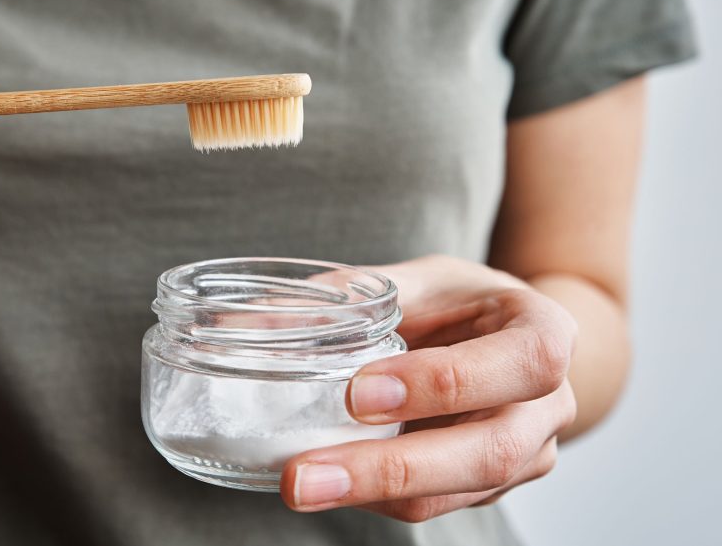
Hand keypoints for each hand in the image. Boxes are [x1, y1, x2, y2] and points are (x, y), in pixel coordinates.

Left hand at [280, 255, 577, 521]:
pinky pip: (431, 505)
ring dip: (372, 495)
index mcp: (546, 335)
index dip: (443, 383)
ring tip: (299, 486)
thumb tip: (237, 326)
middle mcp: (547, 406)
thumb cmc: (462, 304)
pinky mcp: (484, 488)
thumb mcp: (419, 280)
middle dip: (391, 469)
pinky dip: (374, 498)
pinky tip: (325, 483)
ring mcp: (524, 455)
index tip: (359, 392)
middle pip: (487, 452)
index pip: (521, 364)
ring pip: (454, 493)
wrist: (503, 342)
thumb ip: (346, 296)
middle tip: (305, 475)